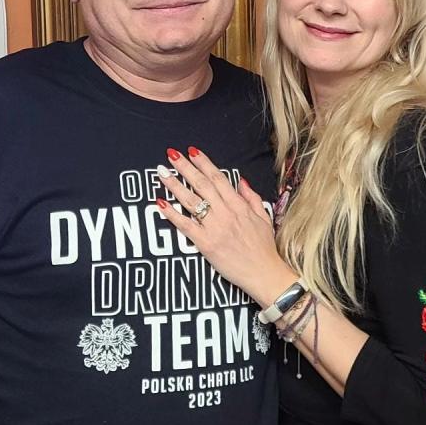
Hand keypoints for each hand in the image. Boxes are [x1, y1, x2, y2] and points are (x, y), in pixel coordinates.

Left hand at [156, 147, 297, 307]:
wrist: (264, 273)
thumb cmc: (264, 248)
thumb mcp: (264, 218)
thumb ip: (251, 198)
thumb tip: (242, 181)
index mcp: (239, 206)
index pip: (218, 178)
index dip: (204, 163)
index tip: (192, 152)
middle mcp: (226, 213)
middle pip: (202, 185)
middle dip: (185, 168)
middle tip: (171, 155)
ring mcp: (215, 228)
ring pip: (191, 201)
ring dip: (175, 185)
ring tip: (162, 173)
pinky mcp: (206, 244)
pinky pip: (185, 225)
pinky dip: (172, 214)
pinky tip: (161, 203)